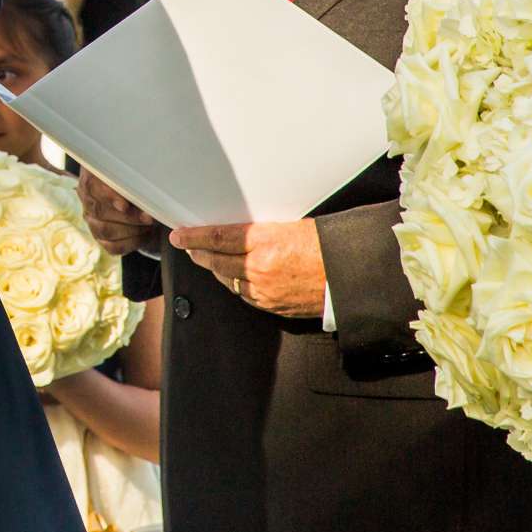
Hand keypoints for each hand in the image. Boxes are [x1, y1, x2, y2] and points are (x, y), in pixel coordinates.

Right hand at [79, 171, 158, 257]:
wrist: (140, 203)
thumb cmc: (135, 185)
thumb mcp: (134, 179)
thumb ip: (134, 183)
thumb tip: (146, 194)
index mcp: (91, 180)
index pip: (91, 186)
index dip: (108, 196)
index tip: (125, 206)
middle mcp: (87, 201)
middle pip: (99, 211)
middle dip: (128, 216)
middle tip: (148, 217)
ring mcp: (92, 221)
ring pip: (105, 230)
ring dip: (132, 229)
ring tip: (149, 225)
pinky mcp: (101, 238)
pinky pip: (113, 246)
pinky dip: (132, 242)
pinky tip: (145, 234)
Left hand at [170, 221, 326, 318]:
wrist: (352, 276)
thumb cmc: (327, 245)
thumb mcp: (291, 226)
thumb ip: (262, 232)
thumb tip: (239, 232)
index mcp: (264, 241)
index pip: (217, 238)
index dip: (194, 237)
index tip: (179, 235)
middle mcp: (260, 267)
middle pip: (216, 261)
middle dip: (198, 253)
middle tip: (187, 245)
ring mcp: (265, 290)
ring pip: (228, 280)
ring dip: (215, 269)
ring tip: (206, 260)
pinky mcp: (273, 306)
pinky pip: (245, 295)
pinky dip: (235, 285)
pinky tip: (232, 278)